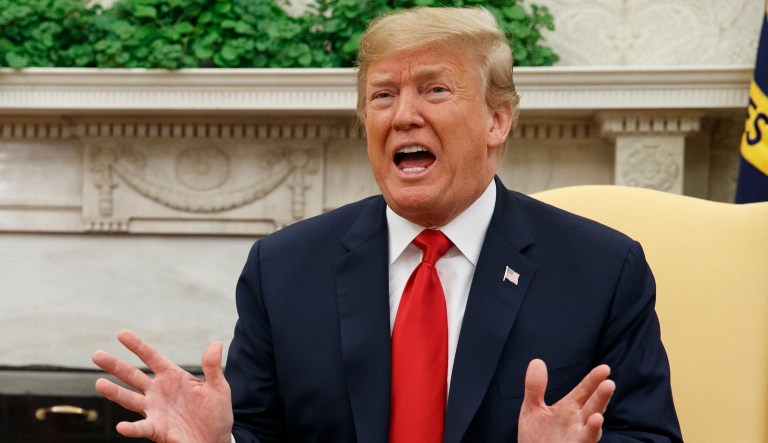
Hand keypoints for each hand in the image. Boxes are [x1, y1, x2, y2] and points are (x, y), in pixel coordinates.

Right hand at [92, 330, 233, 442]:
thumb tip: (216, 344)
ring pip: (130, 399)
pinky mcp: (156, 428)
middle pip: (133, 376)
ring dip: (115, 392)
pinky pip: (141, 427)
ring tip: (99, 383)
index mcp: (172, 377)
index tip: (121, 334)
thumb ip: (212, 367)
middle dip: (115, 365)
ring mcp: (154, 410)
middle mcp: (159, 391)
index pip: (152, 357)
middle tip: (96, 355)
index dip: (137, 346)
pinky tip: (121, 426)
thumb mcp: (218, 387)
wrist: (215, 439)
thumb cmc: (215, 412)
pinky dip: (131, 427)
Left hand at [518, 359, 614, 442]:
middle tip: (609, 383)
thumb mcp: (532, 408)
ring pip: (592, 428)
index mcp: (569, 408)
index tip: (605, 368)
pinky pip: (584, 442)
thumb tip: (537, 361)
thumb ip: (535, 387)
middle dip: (601, 397)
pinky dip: (589, 434)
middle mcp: (578, 422)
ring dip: (596, 421)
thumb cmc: (535, 436)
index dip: (593, 380)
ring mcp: (577, 437)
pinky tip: (592, 425)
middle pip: (592, 406)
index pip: (584, 391)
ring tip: (599, 414)